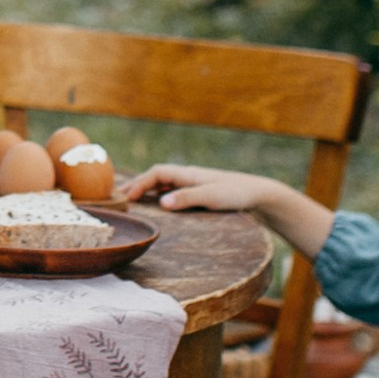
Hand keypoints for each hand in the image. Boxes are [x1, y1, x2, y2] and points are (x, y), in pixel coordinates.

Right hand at [125, 162, 335, 255]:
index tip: (127, 198)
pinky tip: (158, 204)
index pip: (157, 173)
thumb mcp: (211, 197)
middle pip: (157, 176)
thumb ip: (186, 199)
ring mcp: (194, 184)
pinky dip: (159, 194)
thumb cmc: (236, 194)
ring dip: (147, 189)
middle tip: (119, 197)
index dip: (139, 184)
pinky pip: (173, 190)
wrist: (259, 194)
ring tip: (132, 200)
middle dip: (137, 184)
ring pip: (164, 183)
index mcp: (188, 174)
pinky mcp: (200, 193)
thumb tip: (160, 202)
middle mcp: (188, 176)